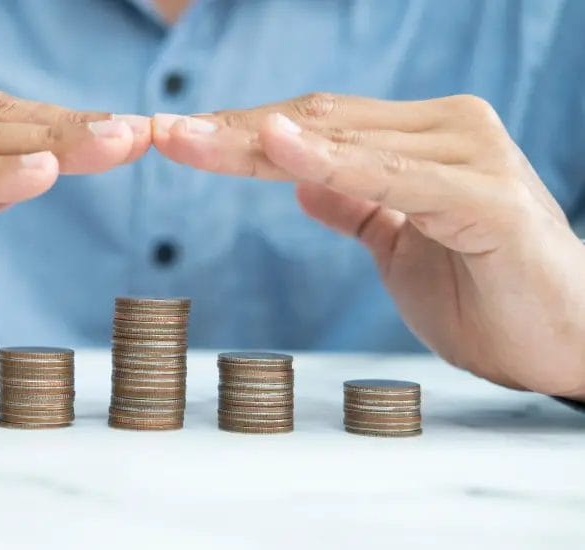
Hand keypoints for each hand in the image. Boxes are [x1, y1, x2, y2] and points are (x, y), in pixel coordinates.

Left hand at [153, 93, 584, 398]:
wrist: (566, 344)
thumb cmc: (488, 294)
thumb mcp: (400, 246)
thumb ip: (357, 203)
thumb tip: (299, 180)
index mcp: (424, 137)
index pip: (317, 123)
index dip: (245, 132)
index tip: (178, 139)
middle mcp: (448, 129)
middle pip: (319, 122)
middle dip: (233, 132)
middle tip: (161, 134)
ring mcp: (470, 155)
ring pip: (343, 141)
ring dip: (258, 143)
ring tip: (187, 141)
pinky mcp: (486, 197)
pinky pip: (391, 178)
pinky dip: (332, 162)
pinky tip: (278, 149)